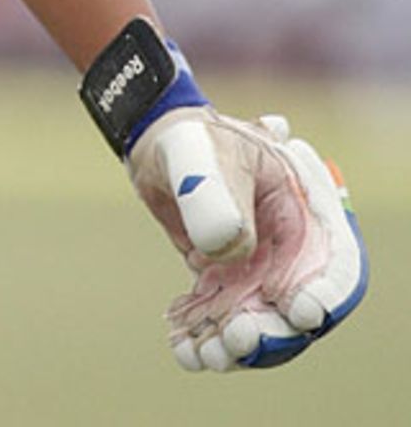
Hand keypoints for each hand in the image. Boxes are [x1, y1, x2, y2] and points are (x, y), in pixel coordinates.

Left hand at [128, 107, 367, 370]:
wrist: (158, 147)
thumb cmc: (193, 141)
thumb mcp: (204, 156)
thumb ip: (218, 197)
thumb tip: (228, 250)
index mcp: (305, 215)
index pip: (336, 267)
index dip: (325, 295)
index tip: (298, 310)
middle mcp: (289, 253)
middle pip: (297, 309)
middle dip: (273, 333)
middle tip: (239, 337)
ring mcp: (258, 273)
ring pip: (259, 325)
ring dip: (237, 347)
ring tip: (205, 352)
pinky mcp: (226, 286)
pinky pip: (222, 323)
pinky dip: (206, 341)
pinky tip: (184, 349)